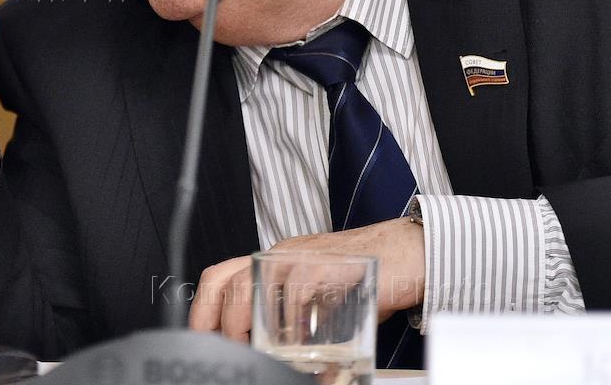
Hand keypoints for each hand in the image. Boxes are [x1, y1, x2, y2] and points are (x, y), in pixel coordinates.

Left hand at [188, 217, 424, 341]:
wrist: (409, 252)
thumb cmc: (365, 276)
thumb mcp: (317, 300)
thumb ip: (293, 321)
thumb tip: (278, 358)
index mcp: (271, 263)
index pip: (220, 278)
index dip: (202, 310)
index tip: (201, 340)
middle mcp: (280, 256)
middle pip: (227, 281)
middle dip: (218, 322)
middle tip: (229, 351)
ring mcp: (302, 257)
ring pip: (253, 285)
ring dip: (247, 324)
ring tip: (258, 352)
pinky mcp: (327, 264)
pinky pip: (297, 289)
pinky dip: (291, 318)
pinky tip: (298, 340)